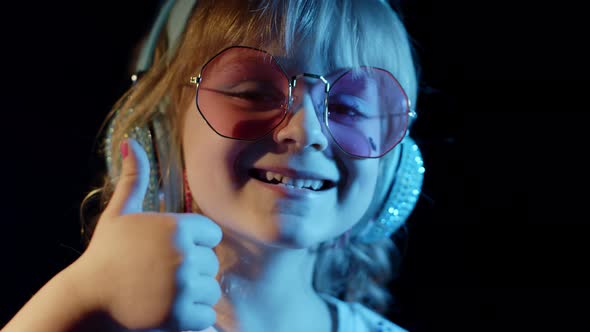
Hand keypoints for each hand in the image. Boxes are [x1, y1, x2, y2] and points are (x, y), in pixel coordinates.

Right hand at [71, 138, 221, 330]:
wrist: (87, 299)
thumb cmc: (105, 254)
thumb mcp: (119, 213)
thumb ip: (134, 178)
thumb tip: (130, 142)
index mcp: (176, 226)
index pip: (211, 234)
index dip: (194, 243)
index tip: (169, 252)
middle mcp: (184, 253)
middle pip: (212, 263)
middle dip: (192, 270)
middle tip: (161, 275)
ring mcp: (182, 286)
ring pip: (210, 290)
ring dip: (193, 295)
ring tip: (164, 293)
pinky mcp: (180, 316)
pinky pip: (206, 316)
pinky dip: (192, 318)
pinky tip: (169, 311)